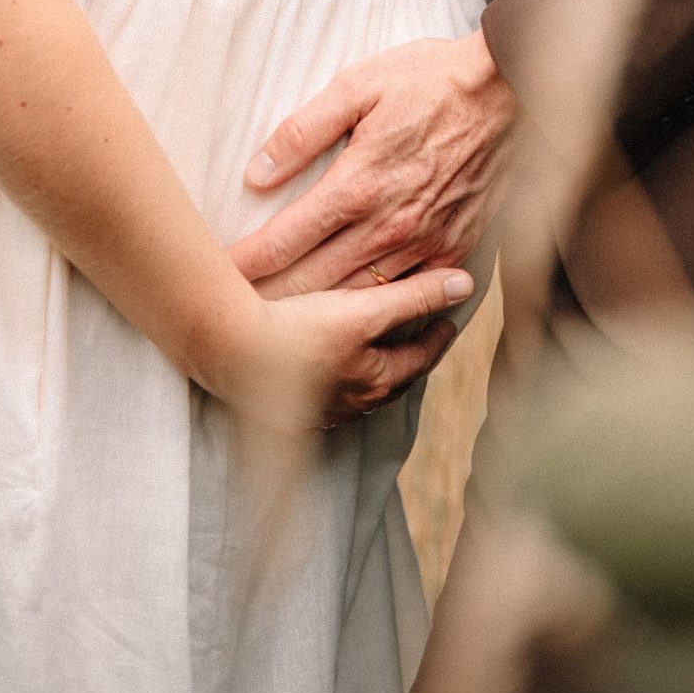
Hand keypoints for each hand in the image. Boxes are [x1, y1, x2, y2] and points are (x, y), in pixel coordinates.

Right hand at [201, 265, 475, 428]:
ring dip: (371, 369)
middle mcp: (348, 403)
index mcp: (373, 381)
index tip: (448, 323)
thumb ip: (415, 297)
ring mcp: (315, 408)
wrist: (228, 351)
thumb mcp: (365, 310)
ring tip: (377, 352)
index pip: (418, 360)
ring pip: (357, 389)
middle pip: (390, 379)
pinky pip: (323, 389)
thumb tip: (465, 285)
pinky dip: (336, 374)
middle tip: (420, 339)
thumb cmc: (299, 330)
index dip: (436, 337)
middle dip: (407, 358)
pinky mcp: (283, 403)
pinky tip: (325, 365)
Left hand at [229, 31, 516, 295]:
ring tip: (280, 326)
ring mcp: (425, 244)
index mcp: (359, 184)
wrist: (511, 90)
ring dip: (317, 313)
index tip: (218, 276)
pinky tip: (353, 316)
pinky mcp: (455, 249)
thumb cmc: (431, 80)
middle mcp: (390, 225)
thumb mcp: (359, 85)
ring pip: (359, 298)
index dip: (247, 263)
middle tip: (235, 313)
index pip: (286, 240)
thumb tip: (257, 171)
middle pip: (315, 282)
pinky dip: (376, 310)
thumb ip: (304, 130)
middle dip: (271, 300)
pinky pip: (408, 295)